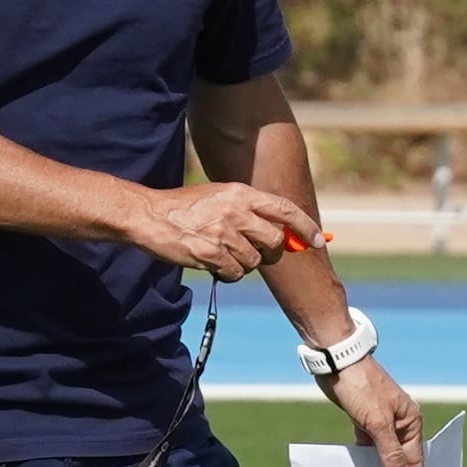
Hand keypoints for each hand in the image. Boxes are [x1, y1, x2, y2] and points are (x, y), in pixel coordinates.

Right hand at [139, 181, 318, 279]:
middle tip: (256, 253)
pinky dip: (227, 274)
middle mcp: (237, 211)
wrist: (150, 216)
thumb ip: (249, 210)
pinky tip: (212, 262)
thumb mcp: (220, 196)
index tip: (317, 240)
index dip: (305, 226)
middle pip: (274, 242)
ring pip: (254, 261)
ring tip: (221, 253)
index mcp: (241, 193)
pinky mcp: (211, 253)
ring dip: (242, 264)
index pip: (285, 209)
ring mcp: (224, 233)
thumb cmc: (186, 207)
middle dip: (270, 253)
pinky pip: (234, 273)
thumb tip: (281, 232)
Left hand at [329, 355, 423, 466]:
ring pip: (386, 455)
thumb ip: (389, 453)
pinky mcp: (365, 421)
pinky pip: (370, 447)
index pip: (415, 461)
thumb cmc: (361, 387)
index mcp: (411, 421)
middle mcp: (400, 423)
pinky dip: (368, 461)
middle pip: (403, 459)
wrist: (337, 361)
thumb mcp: (376, 422)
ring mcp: (382, 422)